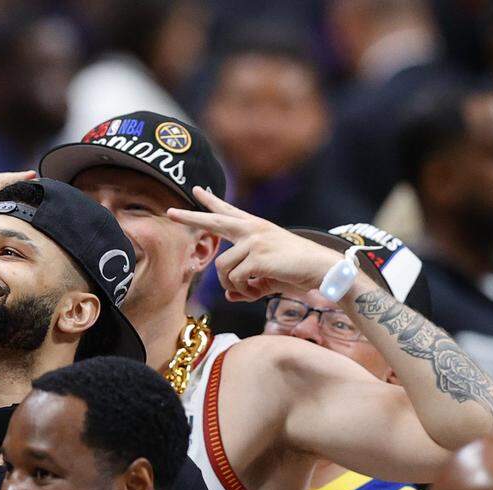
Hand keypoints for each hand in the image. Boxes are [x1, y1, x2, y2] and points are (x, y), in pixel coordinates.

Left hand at [167, 187, 344, 301]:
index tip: (197, 191)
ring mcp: (255, 241)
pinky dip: (245, 291)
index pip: (229, 212)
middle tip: (170, 212)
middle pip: (214, 221)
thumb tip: (228, 295)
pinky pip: (236, 279)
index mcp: (256, 228)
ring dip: (232, 285)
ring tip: (249, 291)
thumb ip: (245, 282)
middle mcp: (253, 229)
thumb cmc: (295, 271)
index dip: (211, 202)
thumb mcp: (266, 275)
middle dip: (190, 218)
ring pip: (223, 268)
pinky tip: (259, 291)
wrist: (321, 270)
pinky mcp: (258, 256)